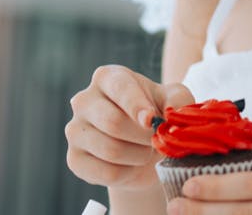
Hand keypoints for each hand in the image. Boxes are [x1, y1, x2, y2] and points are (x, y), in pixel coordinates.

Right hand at [66, 64, 194, 189]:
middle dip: (143, 137)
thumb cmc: (158, 113)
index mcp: (107, 77)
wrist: (144, 149)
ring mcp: (75, 130)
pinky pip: (106, 173)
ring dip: (139, 156)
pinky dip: (128, 174)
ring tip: (146, 151)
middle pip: (113, 122)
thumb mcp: (174, 100)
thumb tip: (171, 113)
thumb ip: (178, 100)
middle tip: (156, 140)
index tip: (152, 120)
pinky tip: (131, 165)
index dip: (138, 106)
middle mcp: (84, 100)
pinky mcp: (74, 159)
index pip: (120, 89)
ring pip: (111, 150)